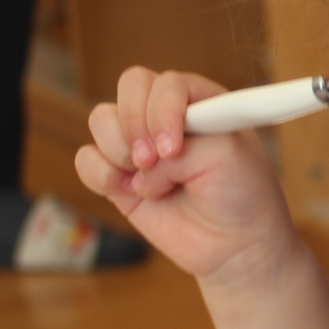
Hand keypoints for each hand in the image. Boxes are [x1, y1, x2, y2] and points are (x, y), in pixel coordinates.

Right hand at [75, 67, 297, 283]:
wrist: (234, 245)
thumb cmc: (241, 194)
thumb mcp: (226, 157)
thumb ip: (184, 145)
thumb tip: (142, 165)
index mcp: (199, 100)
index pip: (165, 83)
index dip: (161, 111)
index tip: (172, 149)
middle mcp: (165, 115)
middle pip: (129, 86)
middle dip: (134, 124)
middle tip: (151, 161)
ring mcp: (139, 144)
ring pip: (101, 120)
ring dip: (121, 152)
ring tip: (153, 184)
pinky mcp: (118, 176)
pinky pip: (87, 159)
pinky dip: (103, 176)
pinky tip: (132, 194)